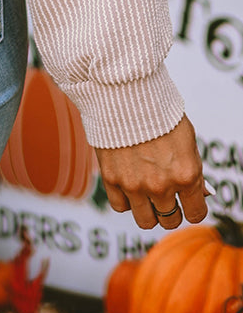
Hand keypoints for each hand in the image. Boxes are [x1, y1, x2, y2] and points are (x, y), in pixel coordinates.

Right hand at [95, 115, 206, 229]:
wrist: (124, 91)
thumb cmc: (158, 110)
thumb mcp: (187, 139)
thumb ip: (193, 170)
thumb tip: (200, 194)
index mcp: (186, 174)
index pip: (195, 213)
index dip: (193, 207)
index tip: (187, 200)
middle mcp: (161, 185)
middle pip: (170, 220)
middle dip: (171, 210)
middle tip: (166, 195)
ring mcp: (134, 184)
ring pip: (145, 220)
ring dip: (148, 210)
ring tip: (146, 192)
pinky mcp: (111, 178)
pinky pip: (120, 207)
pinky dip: (125, 200)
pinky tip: (128, 184)